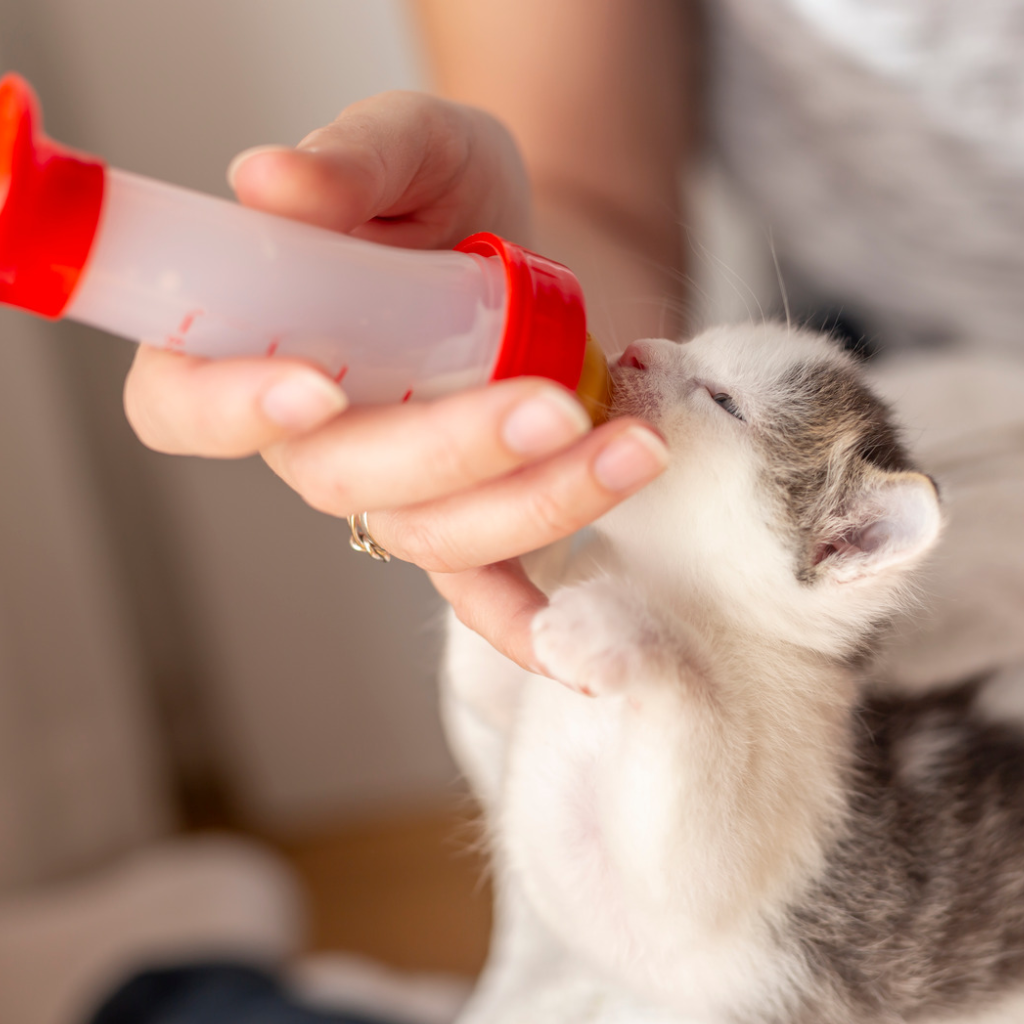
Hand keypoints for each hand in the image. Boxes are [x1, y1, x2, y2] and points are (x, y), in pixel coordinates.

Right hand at [123, 91, 668, 668]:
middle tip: (549, 406)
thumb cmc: (446, 192)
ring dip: (532, 506)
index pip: (186, 402)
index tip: (318, 383)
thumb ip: (350, 158)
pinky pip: (485, 589)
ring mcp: (394, 490)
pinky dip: (528, 623)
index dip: (232, 409)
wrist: (528, 242)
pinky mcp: (470, 519)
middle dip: (447, 453)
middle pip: (342, 479)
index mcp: (254, 343)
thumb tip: (272, 180)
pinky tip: (583, 646)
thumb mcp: (410, 144)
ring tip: (629, 448)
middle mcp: (313, 437)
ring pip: (432, 535)